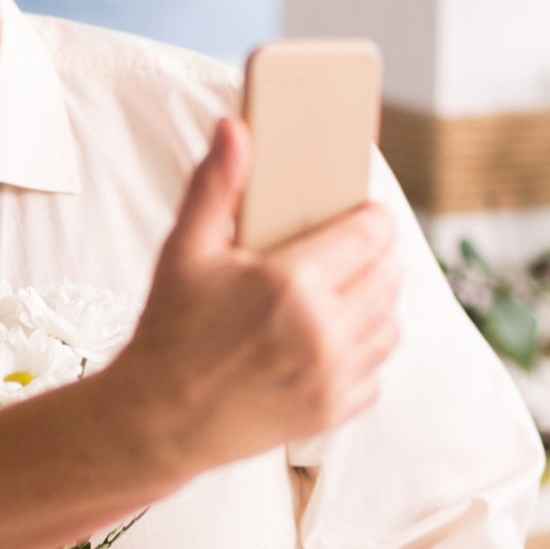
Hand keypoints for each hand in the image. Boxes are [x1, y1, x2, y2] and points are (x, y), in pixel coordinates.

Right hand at [107, 117, 401, 483]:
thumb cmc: (169, 332)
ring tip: (344, 293)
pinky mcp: (333, 410)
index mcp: (290, 284)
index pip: (370, 233)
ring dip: (376, 303)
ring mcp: (332, 376)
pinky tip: (330, 341)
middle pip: (389, 275)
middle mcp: (322, 332)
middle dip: (376, 256)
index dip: (372, 216)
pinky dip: (363, 353)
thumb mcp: (185, 251)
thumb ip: (216, 185)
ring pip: (390, 323)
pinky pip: (377, 371)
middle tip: (349, 251)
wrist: (159, 420)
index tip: (363, 213)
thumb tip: (235, 128)